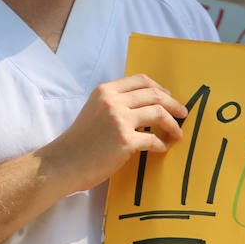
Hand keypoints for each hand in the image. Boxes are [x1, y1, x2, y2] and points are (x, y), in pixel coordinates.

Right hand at [38, 74, 186, 193]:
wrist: (62, 163)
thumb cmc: (79, 142)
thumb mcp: (93, 110)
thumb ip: (115, 104)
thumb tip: (145, 106)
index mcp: (105, 91)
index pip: (141, 80)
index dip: (160, 88)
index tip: (169, 98)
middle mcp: (113, 101)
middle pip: (155, 95)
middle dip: (174, 105)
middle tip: (183, 114)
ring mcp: (119, 120)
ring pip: (159, 113)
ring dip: (173, 124)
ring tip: (178, 133)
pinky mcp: (125, 141)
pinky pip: (153, 139)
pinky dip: (162, 144)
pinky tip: (162, 149)